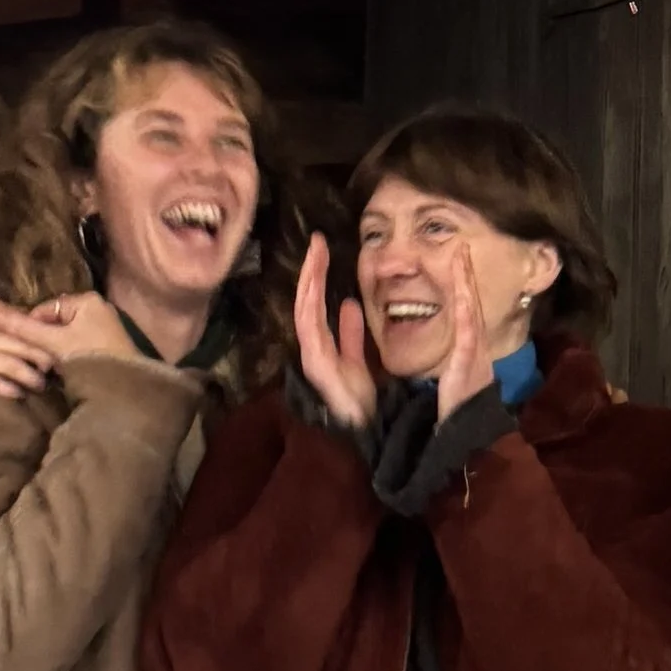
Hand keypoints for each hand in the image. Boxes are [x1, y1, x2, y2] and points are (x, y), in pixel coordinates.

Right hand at [0, 295, 67, 396]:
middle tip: (55, 368)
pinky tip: (18, 394)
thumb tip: (17, 312)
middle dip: (42, 359)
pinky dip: (8, 390)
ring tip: (41, 384)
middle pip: (22, 347)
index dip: (40, 334)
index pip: (20, 324)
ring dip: (30, 377)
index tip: (54, 342)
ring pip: (11, 367)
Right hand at [20, 291, 135, 368]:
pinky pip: (78, 345)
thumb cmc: (89, 358)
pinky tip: (63, 369)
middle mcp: (97, 308)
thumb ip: (24, 329)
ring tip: (48, 366)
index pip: (45, 308)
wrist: (125, 388)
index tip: (19, 346)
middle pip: (56, 322)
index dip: (29, 327)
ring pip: (66, 335)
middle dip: (43, 340)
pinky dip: (68, 355)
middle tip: (33, 359)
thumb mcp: (54, 343)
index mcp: (86, 300)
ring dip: (54, 350)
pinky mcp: (107, 345)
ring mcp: (104, 327)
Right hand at [293, 233, 376, 432]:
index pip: (316, 303)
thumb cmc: (360, 400)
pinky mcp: (317, 365)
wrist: (364, 429)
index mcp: (322, 345)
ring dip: (310, 281)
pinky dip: (311, 305)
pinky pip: (311, 329)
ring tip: (315, 255)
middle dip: (311, 271)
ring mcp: (312, 356)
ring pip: (305, 310)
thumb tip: (349, 304)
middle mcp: (312, 348)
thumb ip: (352, 334)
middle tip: (317, 241)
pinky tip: (314, 286)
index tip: (323, 249)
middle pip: (307, 301)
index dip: (317, 276)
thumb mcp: (359, 359)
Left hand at [430, 243, 496, 425]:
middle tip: (462, 247)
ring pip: (469, 310)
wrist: (470, 434)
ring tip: (461, 258)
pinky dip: (465, 310)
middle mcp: (475, 345)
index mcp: (468, 348)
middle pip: (470, 303)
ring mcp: (474, 352)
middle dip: (466, 275)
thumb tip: (446, 350)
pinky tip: (462, 293)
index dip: (461, 285)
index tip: (457, 259)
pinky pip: (466, 331)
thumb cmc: (459, 409)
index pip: (464, 310)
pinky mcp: (468, 362)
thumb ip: (453, 361)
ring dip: (466, 284)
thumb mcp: (454, 378)